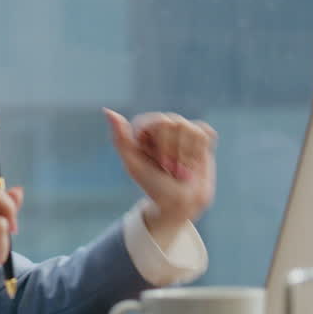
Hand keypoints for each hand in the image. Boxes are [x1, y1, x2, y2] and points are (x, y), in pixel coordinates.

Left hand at [104, 109, 216, 232]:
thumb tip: (107, 111)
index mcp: (143, 128)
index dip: (163, 147)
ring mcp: (181, 128)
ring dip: (188, 156)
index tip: (158, 164)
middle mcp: (161, 124)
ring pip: (193, 131)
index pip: (160, 123)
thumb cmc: (153, 185)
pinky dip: (200, 153)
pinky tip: (192, 162)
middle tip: (169, 168)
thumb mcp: (134, 165)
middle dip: (174, 152)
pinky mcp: (200, 135)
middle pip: (176, 124)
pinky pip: (205, 134)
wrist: (179, 203)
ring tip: (180, 168)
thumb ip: (120, 139)